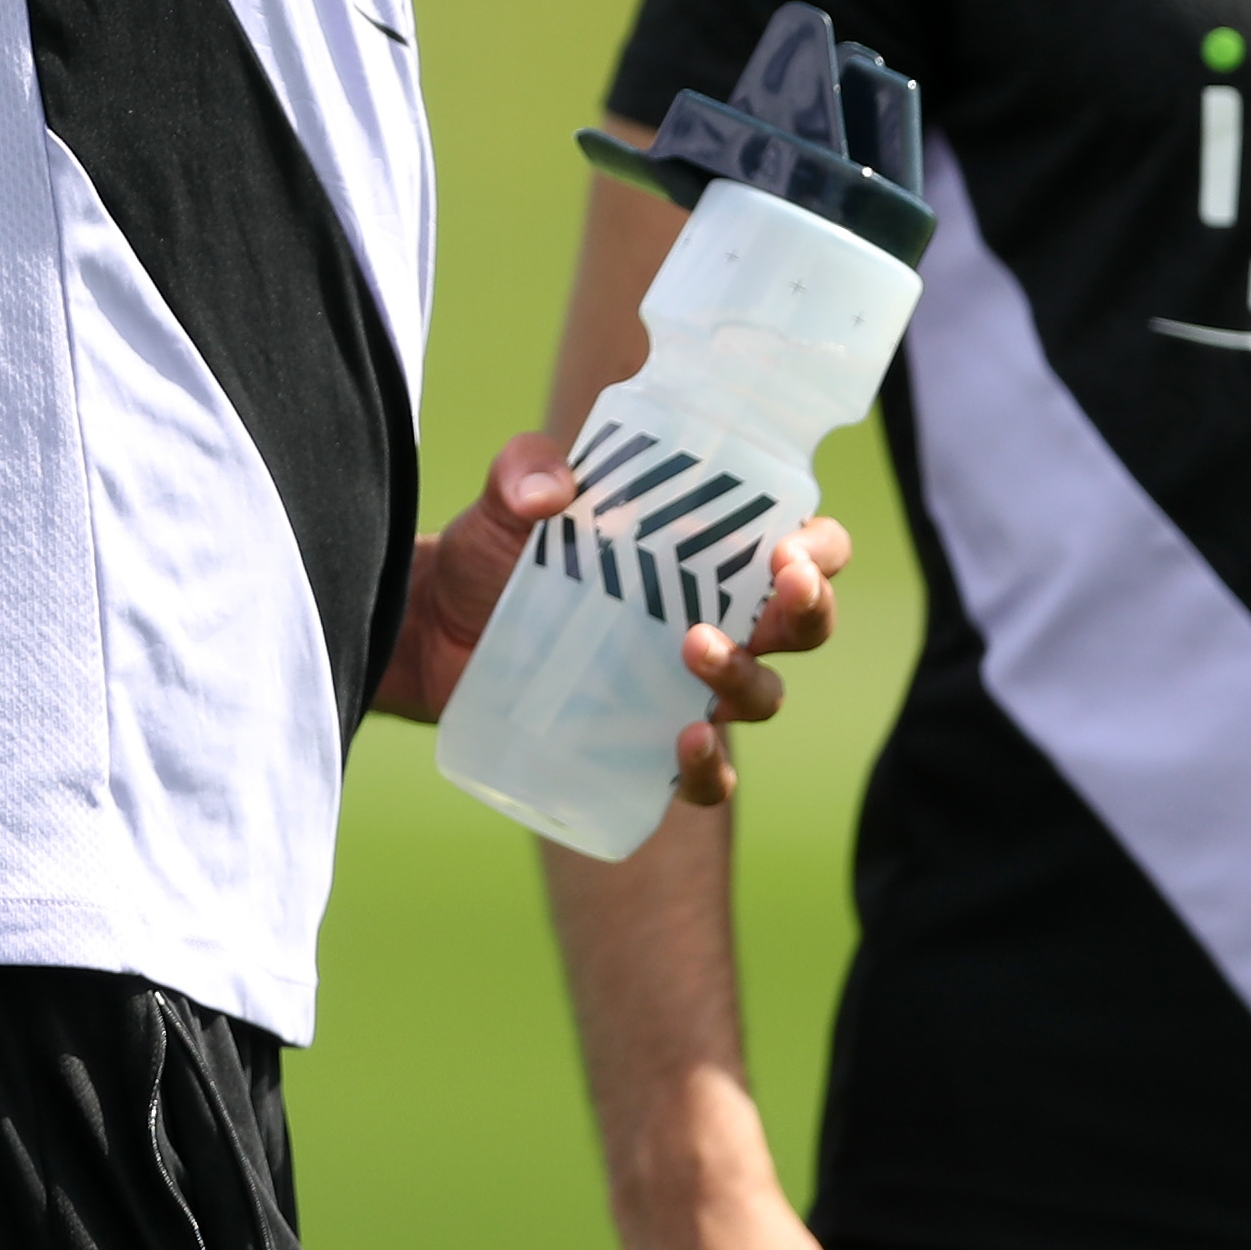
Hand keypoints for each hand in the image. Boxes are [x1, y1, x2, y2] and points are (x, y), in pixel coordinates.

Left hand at [370, 434, 851, 814]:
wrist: (431, 629)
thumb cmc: (489, 551)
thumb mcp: (505, 498)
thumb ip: (524, 470)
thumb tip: (550, 492)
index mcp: (706, 552)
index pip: (801, 548)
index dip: (819, 550)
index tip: (791, 548)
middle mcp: (713, 618)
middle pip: (802, 625)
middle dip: (807, 609)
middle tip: (779, 587)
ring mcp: (682, 688)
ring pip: (763, 697)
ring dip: (746, 676)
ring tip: (696, 648)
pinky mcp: (644, 745)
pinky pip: (706, 779)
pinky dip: (709, 770)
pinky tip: (683, 745)